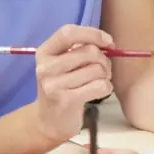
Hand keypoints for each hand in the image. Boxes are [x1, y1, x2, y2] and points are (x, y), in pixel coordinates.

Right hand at [33, 25, 115, 142]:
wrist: (50, 121)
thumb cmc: (62, 86)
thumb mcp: (62, 63)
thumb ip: (79, 48)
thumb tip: (108, 43)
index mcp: (44, 52)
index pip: (68, 32)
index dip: (92, 34)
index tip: (109, 43)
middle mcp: (45, 67)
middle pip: (89, 52)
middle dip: (104, 59)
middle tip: (104, 69)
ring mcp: (54, 85)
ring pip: (97, 69)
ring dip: (106, 75)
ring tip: (99, 81)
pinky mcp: (66, 101)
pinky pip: (100, 86)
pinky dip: (106, 87)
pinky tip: (99, 91)